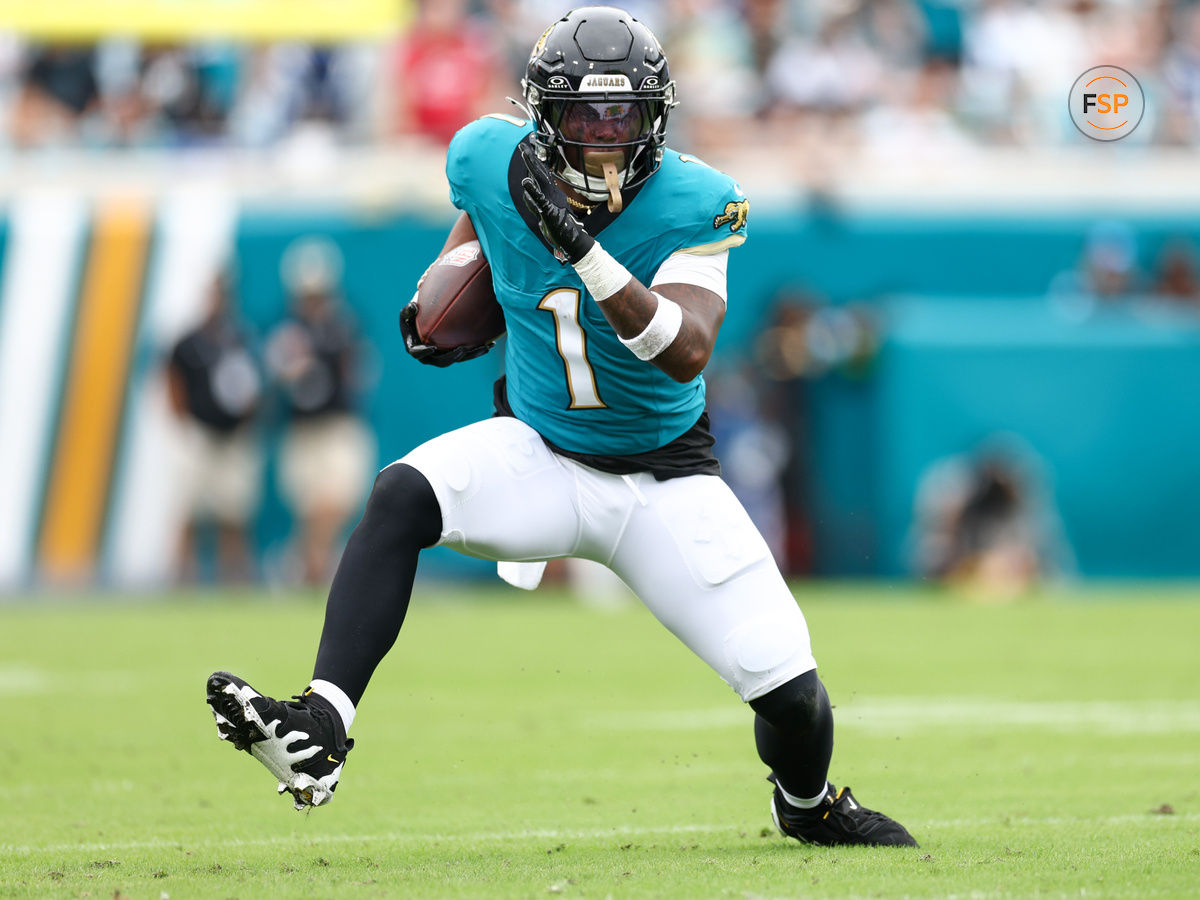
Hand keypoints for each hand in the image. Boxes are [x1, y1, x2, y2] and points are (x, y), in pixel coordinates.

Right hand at [399, 299, 493, 367]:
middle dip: (453, 357)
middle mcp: (429, 357)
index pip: (417, 353)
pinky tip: (490, 344)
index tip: (432, 347)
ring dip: (471, 355)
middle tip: (462, 349)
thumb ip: (408, 310)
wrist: (422, 322)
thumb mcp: (407, 312)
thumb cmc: (413, 316)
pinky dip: (477, 350)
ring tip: (484, 348)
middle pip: (442, 361)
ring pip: (458, 359)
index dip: (424, 352)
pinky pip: (466, 354)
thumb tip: (414, 306)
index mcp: (415, 349)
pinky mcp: (453, 353)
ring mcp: (443, 356)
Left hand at [519, 141, 594, 263]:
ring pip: (539, 181)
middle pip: (539, 172)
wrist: (571, 240)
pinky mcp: (548, 211)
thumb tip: (526, 190)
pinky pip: (539, 199)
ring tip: (525, 153)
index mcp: (550, 192)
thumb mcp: (542, 211)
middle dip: (530, 158)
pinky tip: (525, 182)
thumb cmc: (557, 226)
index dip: (532, 161)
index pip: (539, 174)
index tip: (526, 148)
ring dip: (531, 166)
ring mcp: (550, 201)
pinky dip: (532, 190)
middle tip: (522, 145)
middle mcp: (551, 193)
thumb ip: (533, 201)